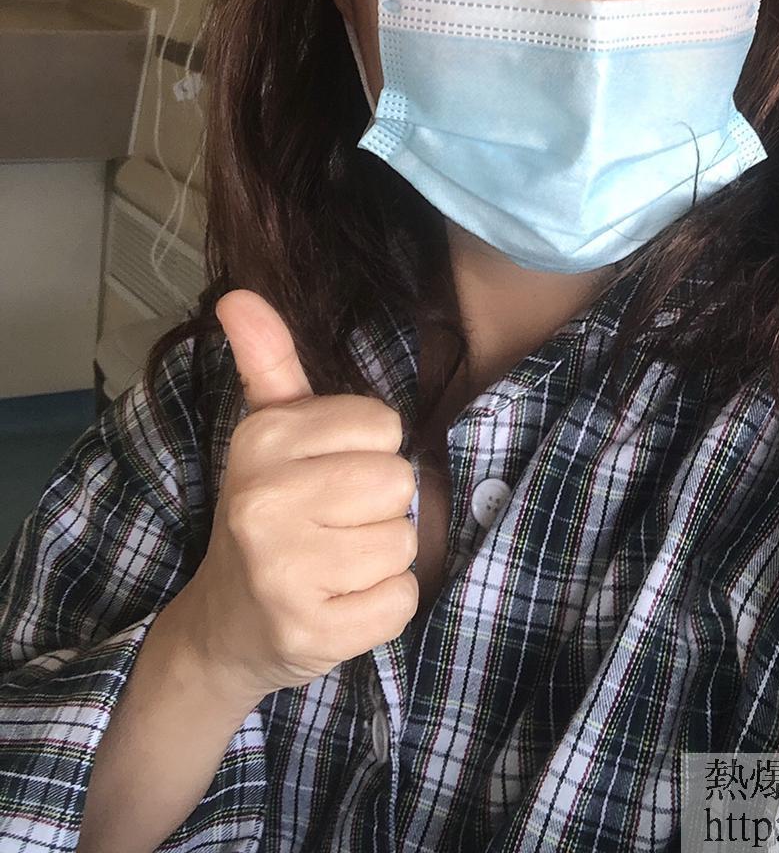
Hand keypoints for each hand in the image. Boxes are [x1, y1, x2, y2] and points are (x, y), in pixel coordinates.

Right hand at [173, 289, 418, 703]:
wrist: (225, 623)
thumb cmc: (268, 509)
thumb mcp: (267, 433)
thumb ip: (267, 360)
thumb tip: (238, 294)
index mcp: (262, 442)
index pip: (383, 425)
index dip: (368, 449)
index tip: (328, 471)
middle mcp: (264, 503)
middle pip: (399, 483)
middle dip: (379, 505)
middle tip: (333, 523)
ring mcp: (285, 574)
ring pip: (403, 543)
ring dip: (381, 557)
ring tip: (335, 563)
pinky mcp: (312, 634)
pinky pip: (401, 600)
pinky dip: (383, 605)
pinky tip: (340, 601)